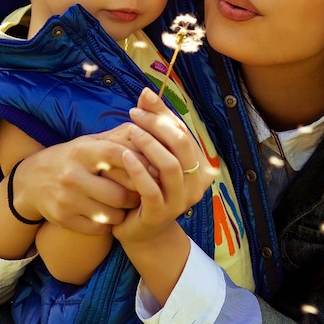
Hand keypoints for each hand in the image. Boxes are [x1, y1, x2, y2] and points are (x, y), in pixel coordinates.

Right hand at [11, 125, 144, 234]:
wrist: (31, 181)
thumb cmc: (72, 159)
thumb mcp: (89, 143)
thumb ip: (119, 139)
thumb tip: (150, 137)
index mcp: (81, 151)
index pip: (117, 155)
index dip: (139, 164)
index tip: (151, 171)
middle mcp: (71, 175)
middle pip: (119, 194)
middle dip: (136, 196)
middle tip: (143, 194)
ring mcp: (66, 199)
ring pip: (111, 215)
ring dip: (123, 212)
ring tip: (125, 205)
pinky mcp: (62, 218)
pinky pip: (98, 228)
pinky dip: (108, 224)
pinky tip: (108, 215)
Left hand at [112, 89, 214, 245]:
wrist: (141, 231)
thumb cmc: (147, 187)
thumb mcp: (152, 155)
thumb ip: (153, 126)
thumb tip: (146, 91)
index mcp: (200, 167)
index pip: (184, 132)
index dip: (164, 114)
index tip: (142, 100)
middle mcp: (196, 184)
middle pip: (181, 145)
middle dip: (157, 125)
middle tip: (133, 114)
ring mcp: (181, 201)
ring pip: (170, 166)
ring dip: (149, 144)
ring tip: (129, 131)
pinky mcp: (161, 214)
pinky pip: (151, 189)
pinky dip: (138, 170)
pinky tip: (123, 156)